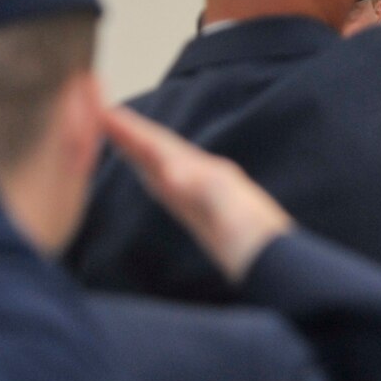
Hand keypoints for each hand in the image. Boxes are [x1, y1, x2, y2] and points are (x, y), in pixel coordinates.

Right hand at [101, 105, 292, 282]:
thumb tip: (169, 175)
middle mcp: (206, 178)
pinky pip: (173, 191)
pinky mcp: (205, 219)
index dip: (133, 131)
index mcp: (208, 173)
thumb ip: (202, 189)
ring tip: (117, 135)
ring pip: (164, 166)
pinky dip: (155, 177)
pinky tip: (151, 177)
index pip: (162, 145)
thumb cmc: (257, 244)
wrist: (279, 267)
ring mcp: (205, 198)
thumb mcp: (230, 213)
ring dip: (140, 150)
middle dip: (132, 132)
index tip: (106, 112)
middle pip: (162, 149)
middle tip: (101, 115)